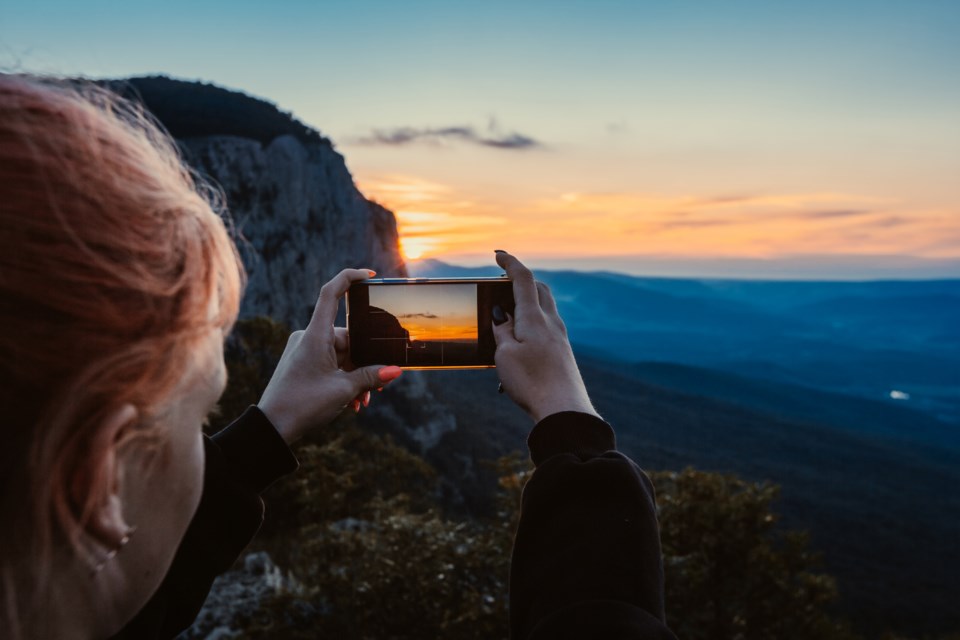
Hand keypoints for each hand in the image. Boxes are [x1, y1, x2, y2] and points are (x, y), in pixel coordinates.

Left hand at [257, 268, 402, 443]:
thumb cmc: (302, 405)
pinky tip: (352, 401)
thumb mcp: (343, 390)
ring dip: (355, 376)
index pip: (331, 294)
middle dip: (365, 362)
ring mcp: (304, 350)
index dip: (349, 278)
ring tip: (362, 401)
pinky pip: (330, 363)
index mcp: (315, 335)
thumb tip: (396, 370)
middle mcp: (308, 337)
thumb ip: (371, 377)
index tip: (368, 275)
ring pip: (341, 355)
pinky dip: (343, 378)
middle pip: (348, 337)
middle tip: (378, 387)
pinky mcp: (302, 363)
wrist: (272, 428)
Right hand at [492, 251, 598, 423]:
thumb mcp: (505, 354)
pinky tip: (520, 341)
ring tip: (506, 316)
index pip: (523, 279)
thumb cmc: (532, 382)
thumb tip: (502, 315)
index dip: (510, 263)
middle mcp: (551, 322)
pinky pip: (547, 327)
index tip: (498, 254)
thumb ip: (502, 331)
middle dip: (521, 281)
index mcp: (534, 317)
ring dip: (527, 303)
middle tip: (502, 283)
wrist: (564, 410)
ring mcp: (560, 337)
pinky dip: (532, 323)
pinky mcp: (562, 352)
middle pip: (539, 289)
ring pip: (544, 308)